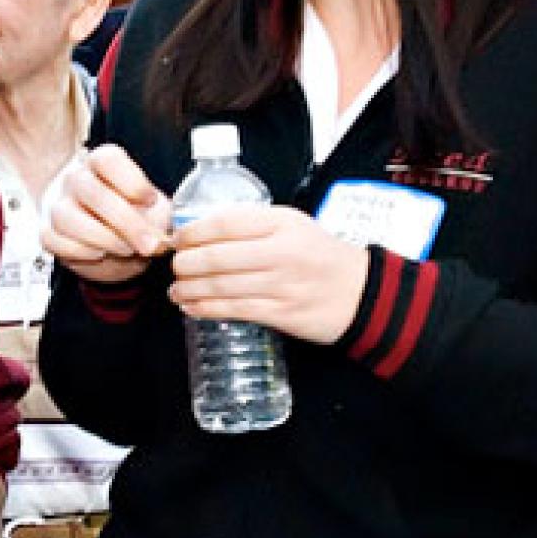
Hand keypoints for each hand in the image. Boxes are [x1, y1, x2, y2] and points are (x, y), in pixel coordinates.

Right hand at [42, 144, 171, 283]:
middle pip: (90, 191)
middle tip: (149, 244)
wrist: (116, 246)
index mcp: (102, 164)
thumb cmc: (135, 220)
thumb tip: (161, 234)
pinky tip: (99, 255)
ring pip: (67, 217)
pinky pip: (53, 240)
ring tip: (126, 250)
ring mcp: (58, 206)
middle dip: (125, 222)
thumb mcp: (155, 212)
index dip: (131, 180)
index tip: (151, 201)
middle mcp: (76, 180)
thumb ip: (160, 218)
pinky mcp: (48, 233)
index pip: (107, 159)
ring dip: (103, 239)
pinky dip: (80, 252)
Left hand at [169, 205, 368, 343]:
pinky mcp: (282, 313)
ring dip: (190, 289)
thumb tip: (202, 232)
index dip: (194, 232)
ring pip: (222, 287)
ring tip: (176, 289)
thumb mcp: (292, 225)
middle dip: (186, 264)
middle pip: (218, 257)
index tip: (178, 239)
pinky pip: (235, 310)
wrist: (362, 292)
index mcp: (281, 224)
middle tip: (174, 266)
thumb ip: (252, 225)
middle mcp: (281, 252)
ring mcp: (282, 285)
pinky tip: (192, 307)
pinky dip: (206, 309)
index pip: (225, 223)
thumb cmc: (319, 256)